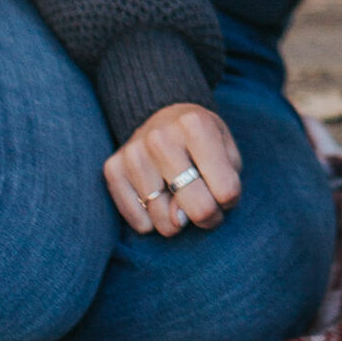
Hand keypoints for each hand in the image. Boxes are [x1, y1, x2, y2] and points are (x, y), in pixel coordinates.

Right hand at [105, 102, 240, 238]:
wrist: (164, 119)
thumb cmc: (202, 142)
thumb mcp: (226, 152)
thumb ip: (221, 187)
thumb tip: (176, 220)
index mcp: (195, 125)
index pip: (226, 191)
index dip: (229, 201)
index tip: (222, 190)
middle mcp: (160, 137)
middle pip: (198, 207)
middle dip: (206, 216)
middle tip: (204, 203)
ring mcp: (133, 153)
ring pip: (165, 220)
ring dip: (176, 219)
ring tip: (177, 195)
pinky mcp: (112, 169)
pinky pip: (140, 222)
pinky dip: (152, 220)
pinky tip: (156, 196)